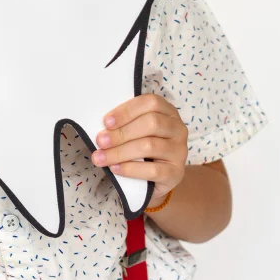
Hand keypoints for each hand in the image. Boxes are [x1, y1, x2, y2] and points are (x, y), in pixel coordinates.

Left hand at [92, 93, 188, 207]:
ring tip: (101, 157)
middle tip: (100, 141)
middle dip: (121, 132)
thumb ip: (124, 122)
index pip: (151, 103)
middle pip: (151, 123)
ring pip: (150, 146)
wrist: (157, 176)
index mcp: (167, 111)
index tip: (106, 122)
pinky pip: (153, 170)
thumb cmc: (141, 144)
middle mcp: (178, 128)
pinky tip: (115, 168)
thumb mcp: (135, 128)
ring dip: (120, 152)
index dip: (127, 111)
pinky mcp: (176, 172)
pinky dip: (130, 169)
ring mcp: (179, 151)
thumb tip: (101, 126)